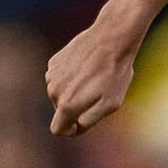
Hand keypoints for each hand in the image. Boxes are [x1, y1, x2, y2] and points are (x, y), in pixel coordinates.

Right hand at [45, 21, 137, 136]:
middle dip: (76, 106)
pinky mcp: (55, 61)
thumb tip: (75, 128)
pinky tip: (87, 66)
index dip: (70, 130)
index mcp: (66, 104)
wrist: (112, 38)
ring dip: (74, 90)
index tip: (82, 122)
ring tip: (94, 77)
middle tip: (98, 92)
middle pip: (61, 110)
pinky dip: (71, 76)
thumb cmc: (115, 72)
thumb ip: (89, 120)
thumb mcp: (110, 104)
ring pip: (60, 92)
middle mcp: (54, 91)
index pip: (57, 129)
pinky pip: (60, 77)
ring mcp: (52, 74)